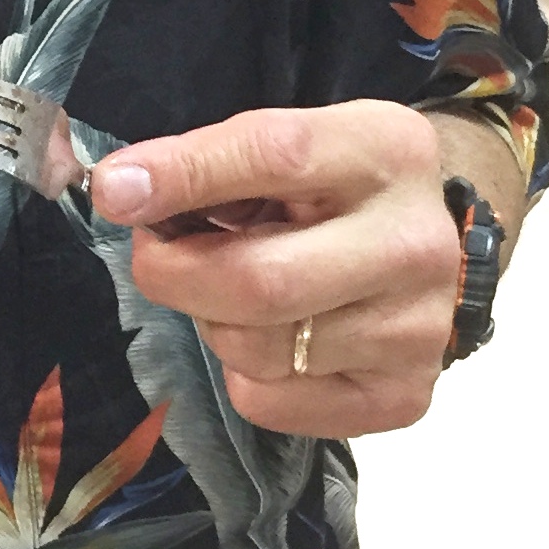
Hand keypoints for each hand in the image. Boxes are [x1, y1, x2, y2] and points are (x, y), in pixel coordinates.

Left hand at [91, 104, 459, 435]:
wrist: (432, 248)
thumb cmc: (338, 190)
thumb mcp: (293, 146)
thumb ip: (210, 161)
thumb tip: (120, 191)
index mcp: (386, 151)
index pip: (276, 155)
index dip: (184, 174)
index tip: (116, 191)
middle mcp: (415, 243)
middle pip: (260, 281)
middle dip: (175, 274)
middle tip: (156, 258)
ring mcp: (417, 329)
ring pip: (257, 350)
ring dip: (213, 323)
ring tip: (232, 293)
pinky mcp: (403, 396)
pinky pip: (271, 403)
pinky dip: (243, 376)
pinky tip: (272, 338)